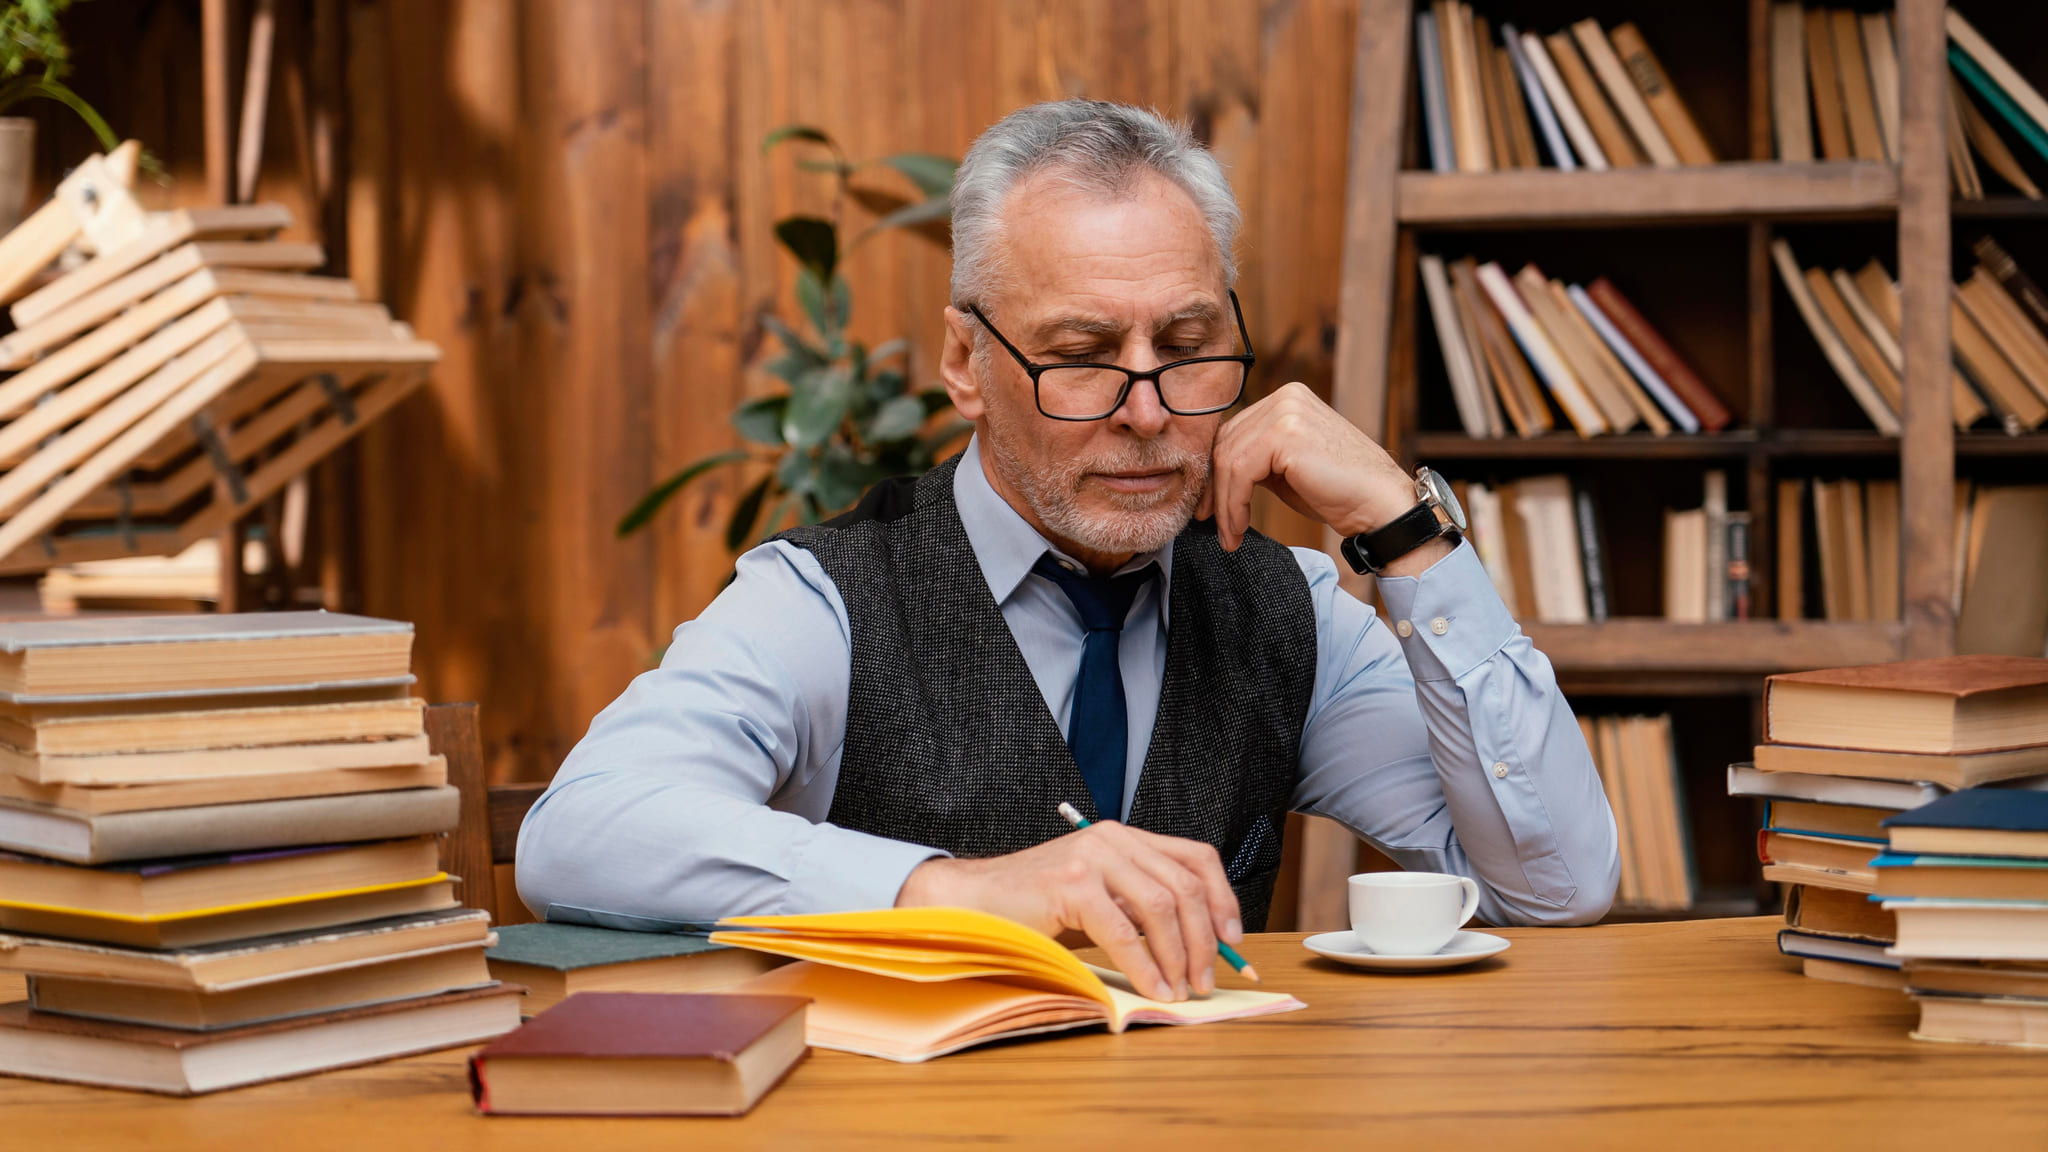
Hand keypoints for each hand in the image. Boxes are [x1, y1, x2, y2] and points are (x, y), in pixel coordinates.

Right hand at [895, 822, 1242, 1001]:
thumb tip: (1193, 947)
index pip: (1196, 856)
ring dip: (1180, 956)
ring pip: (1161, 907)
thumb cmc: (1036, 905)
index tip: (1232, 938)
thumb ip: (1139, 907)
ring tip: (1183, 989)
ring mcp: (1093, 858)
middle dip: (1205, 938)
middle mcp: (1114, 839)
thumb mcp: (1100, 897)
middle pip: (1185, 885)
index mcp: (1125, 838)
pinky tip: (1154, 988)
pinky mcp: (1072, 885)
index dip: (1222, 898)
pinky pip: (1124, 932)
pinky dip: (1146, 966)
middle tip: (1208, 978)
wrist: (975, 899)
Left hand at [1199, 382, 1442, 571]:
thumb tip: (1215, 477)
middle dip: (1214, 489)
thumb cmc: (1339, 493)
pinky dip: (1233, 506)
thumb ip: (1257, 461)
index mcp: (1288, 399)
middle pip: (1226, 443)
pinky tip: (1238, 530)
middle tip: (1210, 524)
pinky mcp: (1285, 435)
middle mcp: (1286, 397)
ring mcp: (1286, 412)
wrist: (1381, 505)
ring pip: (1228, 460)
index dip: (1216, 472)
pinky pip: (1239, 473)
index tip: (1210, 507)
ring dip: (1224, 504)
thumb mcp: (1287, 469)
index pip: (1234, 432)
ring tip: (1230, 535)